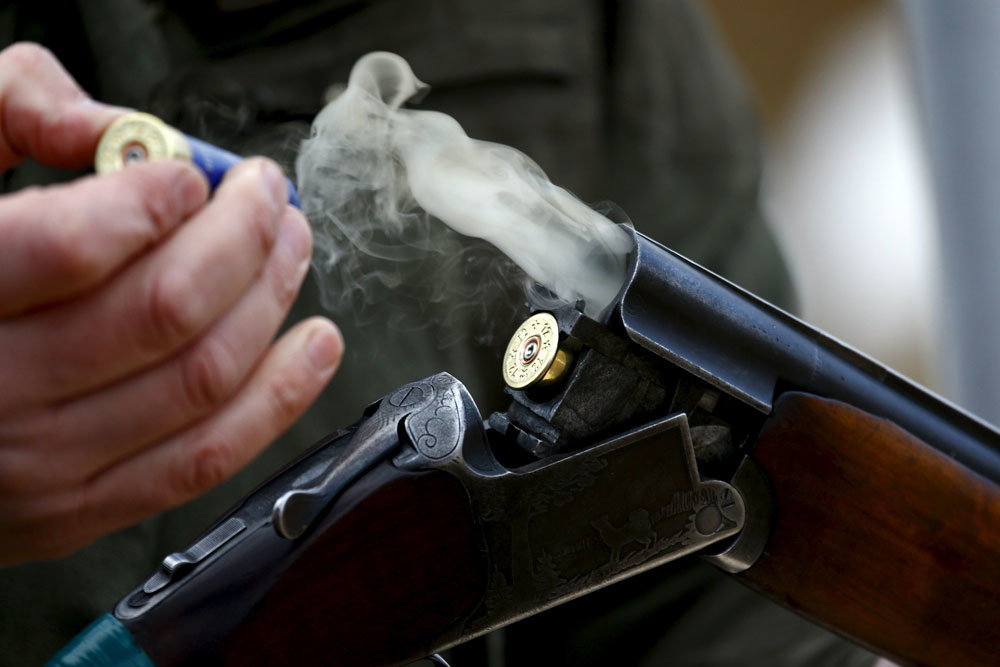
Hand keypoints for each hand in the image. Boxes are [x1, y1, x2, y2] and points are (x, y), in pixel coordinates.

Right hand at [0, 43, 342, 564]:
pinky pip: (207, 457)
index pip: (71, 246)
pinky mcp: (81, 507)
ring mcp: (41, 464)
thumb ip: (11, 118)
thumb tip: (114, 127)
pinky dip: (280, 396)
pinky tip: (315, 346)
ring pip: (201, 378)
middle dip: (243, 237)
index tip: (190, 173)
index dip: (154, 199)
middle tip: (267, 193)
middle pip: (165, 310)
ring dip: (271, 300)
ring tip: (293, 246)